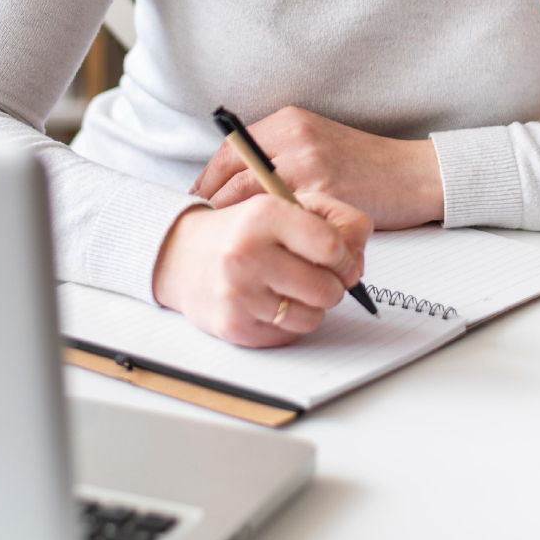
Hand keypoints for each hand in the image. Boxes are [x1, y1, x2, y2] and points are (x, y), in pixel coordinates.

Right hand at [152, 191, 372, 346]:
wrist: (182, 255)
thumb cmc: (246, 230)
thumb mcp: (288, 204)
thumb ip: (336, 219)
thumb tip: (358, 260)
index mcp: (263, 214)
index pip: (331, 246)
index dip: (345, 258)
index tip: (340, 260)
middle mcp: (246, 254)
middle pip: (327, 289)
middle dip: (332, 285)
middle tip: (317, 275)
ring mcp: (238, 294)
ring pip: (312, 317)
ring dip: (311, 305)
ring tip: (291, 286)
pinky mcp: (235, 326)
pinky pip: (289, 335)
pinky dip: (289, 321)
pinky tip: (270, 301)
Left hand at [189, 106, 443, 230]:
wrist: (413, 175)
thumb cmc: (366, 165)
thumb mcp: (318, 144)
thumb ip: (281, 155)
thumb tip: (236, 182)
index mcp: (289, 123)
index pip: (230, 150)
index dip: (207, 181)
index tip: (196, 203)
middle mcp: (294, 138)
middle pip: (233, 175)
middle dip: (214, 207)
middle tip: (204, 232)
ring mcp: (308, 164)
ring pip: (250, 199)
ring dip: (234, 225)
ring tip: (226, 244)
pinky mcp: (323, 192)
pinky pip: (280, 219)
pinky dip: (266, 236)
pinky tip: (262, 250)